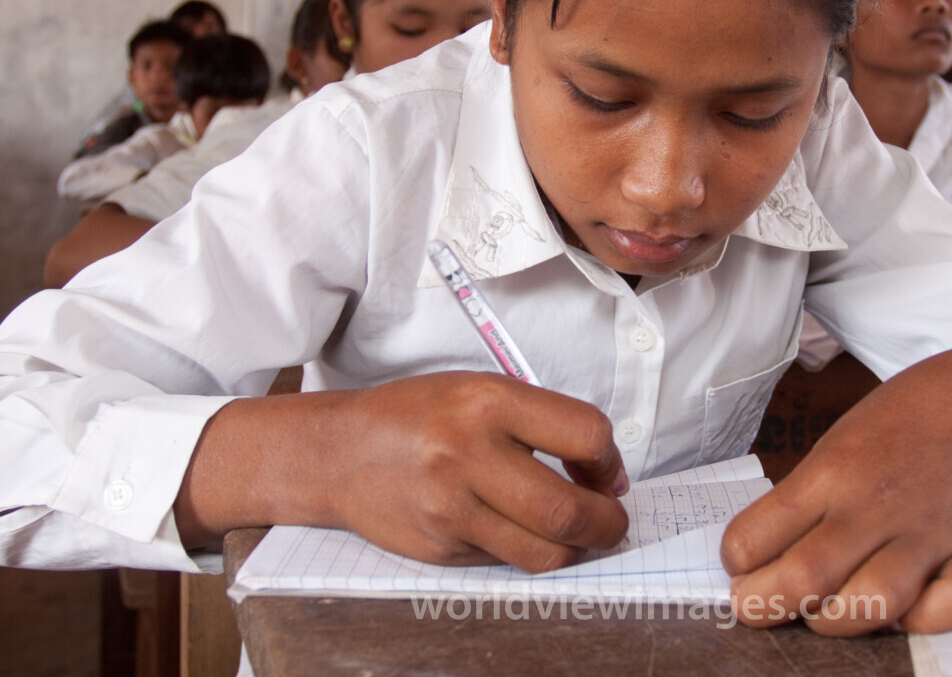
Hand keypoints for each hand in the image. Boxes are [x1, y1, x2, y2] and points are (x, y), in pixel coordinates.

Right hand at [176, 372, 629, 572]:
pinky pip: (508, 560)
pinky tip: (522, 529)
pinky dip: (528, 550)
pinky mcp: (442, 548)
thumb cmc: (419, 415)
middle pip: (568, 509)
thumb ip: (542, 421)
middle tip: (612, 518)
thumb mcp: (481, 390)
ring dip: (577, 547)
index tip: (605, 469)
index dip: (608, 459)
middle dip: (607, 522)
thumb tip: (605, 474)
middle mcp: (467, 454)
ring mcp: (451, 508)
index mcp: (486, 401)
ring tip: (577, 531)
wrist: (339, 452)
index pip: (585, 434)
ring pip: (544, 551)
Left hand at [720, 342, 951, 635]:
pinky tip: (908, 607)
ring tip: (824, 612)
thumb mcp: (840, 441)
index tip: (739, 569)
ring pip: (874, 601)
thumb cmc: (906, 419)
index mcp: (833, 470)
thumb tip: (763, 556)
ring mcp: (932, 530)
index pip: (758, 532)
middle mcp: (878, 503)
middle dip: (765, 604)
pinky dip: (926, 619)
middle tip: (757, 605)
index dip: (736, 563)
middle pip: (806, 575)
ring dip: (837, 622)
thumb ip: (808, 498)